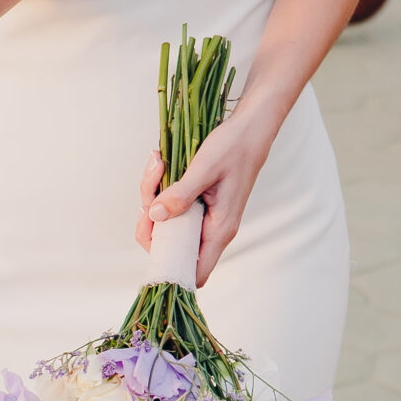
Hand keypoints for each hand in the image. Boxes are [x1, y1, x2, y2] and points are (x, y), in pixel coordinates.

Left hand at [135, 112, 275, 286]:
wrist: (250, 129)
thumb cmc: (235, 147)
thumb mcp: (205, 169)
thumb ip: (181, 195)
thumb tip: (155, 215)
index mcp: (219, 229)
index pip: (193, 271)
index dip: (168, 264)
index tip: (151, 232)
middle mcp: (212, 229)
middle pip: (171, 246)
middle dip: (151, 220)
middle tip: (150, 190)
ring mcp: (205, 217)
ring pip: (168, 223)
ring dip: (154, 197)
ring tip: (158, 165)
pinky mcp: (199, 203)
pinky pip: (172, 206)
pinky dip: (161, 189)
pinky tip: (162, 165)